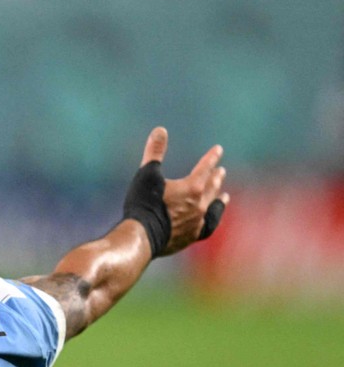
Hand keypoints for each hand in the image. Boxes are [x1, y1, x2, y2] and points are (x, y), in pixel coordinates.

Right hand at [138, 126, 229, 256]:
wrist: (142, 236)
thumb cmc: (144, 204)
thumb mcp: (147, 175)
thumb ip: (154, 152)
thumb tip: (160, 130)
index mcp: (192, 187)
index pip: (205, 167)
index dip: (211, 157)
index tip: (218, 149)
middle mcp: (200, 204)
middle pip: (212, 187)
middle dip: (216, 178)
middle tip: (221, 171)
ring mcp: (198, 222)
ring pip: (213, 207)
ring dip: (218, 199)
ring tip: (224, 196)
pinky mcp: (192, 236)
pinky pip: (208, 226)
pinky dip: (211, 220)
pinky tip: (210, 220)